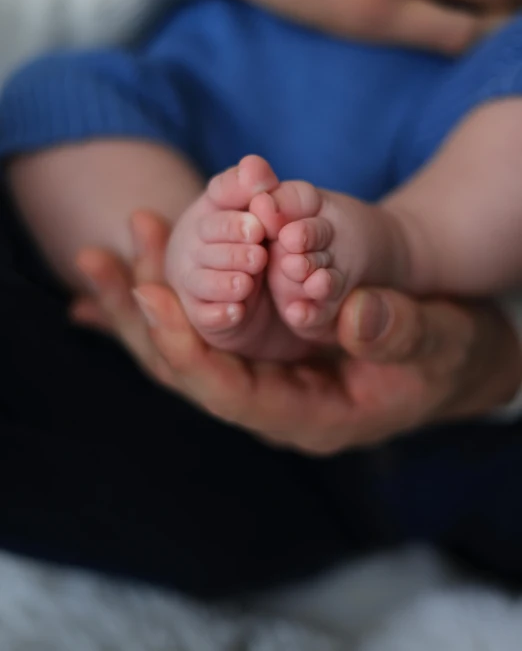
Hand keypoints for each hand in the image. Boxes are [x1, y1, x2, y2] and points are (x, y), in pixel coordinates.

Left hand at [72, 212, 521, 454]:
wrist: (447, 354)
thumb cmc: (447, 355)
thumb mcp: (437, 344)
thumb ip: (399, 333)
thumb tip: (354, 313)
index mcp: (309, 417)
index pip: (231, 394)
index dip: (187, 351)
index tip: (150, 299)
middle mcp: (273, 401)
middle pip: (190, 370)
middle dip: (142, 319)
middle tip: (101, 260)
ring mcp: (264, 375)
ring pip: (189, 344)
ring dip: (146, 297)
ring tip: (107, 249)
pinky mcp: (262, 349)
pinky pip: (204, 327)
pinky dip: (170, 296)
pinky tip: (130, 269)